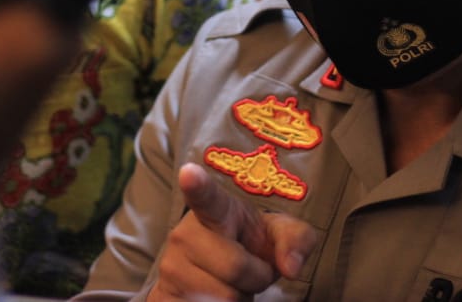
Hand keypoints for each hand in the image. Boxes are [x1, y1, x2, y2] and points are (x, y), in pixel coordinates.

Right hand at [148, 163, 316, 300]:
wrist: (219, 275)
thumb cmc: (251, 247)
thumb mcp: (279, 235)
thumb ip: (296, 239)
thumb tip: (291, 266)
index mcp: (214, 211)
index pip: (205, 197)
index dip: (197, 185)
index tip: (189, 173)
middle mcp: (184, 235)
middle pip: (234, 268)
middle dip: (254, 277)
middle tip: (250, 270)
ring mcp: (171, 268)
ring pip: (222, 298)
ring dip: (238, 298)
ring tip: (231, 283)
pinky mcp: (164, 297)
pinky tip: (215, 297)